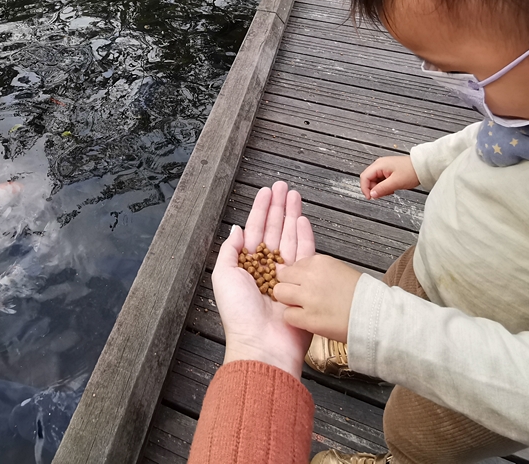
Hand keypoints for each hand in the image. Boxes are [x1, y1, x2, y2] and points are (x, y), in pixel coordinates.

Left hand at [213, 181, 314, 378]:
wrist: (262, 343)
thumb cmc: (239, 314)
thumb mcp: (224, 276)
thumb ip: (230, 251)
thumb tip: (237, 230)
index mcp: (246, 266)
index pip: (255, 231)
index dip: (260, 210)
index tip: (267, 191)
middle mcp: (266, 268)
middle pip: (273, 230)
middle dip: (278, 207)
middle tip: (284, 186)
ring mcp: (285, 275)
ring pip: (289, 238)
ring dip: (292, 215)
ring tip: (295, 196)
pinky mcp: (302, 284)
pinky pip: (304, 255)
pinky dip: (304, 236)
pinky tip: (303, 220)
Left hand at [274, 255, 362, 342]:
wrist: (377, 316)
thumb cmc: (363, 295)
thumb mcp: (340, 270)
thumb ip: (319, 270)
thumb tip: (302, 274)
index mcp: (320, 262)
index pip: (295, 264)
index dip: (298, 276)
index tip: (305, 285)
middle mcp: (311, 276)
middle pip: (282, 276)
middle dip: (288, 285)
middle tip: (300, 297)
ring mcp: (308, 297)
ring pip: (280, 293)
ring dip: (288, 300)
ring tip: (301, 308)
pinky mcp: (308, 318)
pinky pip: (287, 315)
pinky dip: (295, 319)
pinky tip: (308, 320)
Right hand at [359, 155, 419, 198]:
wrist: (423, 167)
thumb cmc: (411, 171)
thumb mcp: (396, 182)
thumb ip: (382, 189)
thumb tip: (371, 195)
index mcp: (379, 165)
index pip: (365, 177)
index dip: (365, 188)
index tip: (369, 197)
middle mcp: (380, 165)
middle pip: (369, 179)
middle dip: (373, 189)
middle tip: (382, 195)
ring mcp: (384, 167)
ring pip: (375, 180)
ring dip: (380, 188)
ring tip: (390, 191)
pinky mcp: (389, 171)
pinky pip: (381, 180)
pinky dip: (384, 186)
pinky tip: (392, 188)